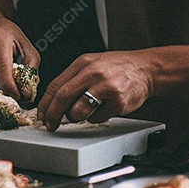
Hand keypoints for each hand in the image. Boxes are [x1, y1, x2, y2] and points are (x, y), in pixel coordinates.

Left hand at [36, 51, 154, 130]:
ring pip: (78, 112)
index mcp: (84, 63)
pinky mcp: (118, 102)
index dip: (45, 103)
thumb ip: (74, 78)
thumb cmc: (118, 67)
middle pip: (63, 98)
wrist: (146, 69)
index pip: (56, 85)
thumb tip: (54, 100)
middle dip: (53, 115)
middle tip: (51, 124)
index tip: (42, 115)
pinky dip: (97, 117)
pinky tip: (104, 108)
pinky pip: (97, 118)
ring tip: (85, 111)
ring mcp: (107, 87)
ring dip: (76, 117)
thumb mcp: (93, 63)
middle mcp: (94, 73)